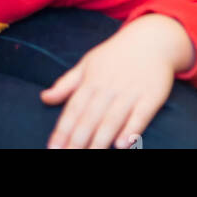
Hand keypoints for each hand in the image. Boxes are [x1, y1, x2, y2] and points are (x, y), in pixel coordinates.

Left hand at [40, 14, 193, 149]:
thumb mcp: (88, 63)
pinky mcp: (151, 96)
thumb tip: (44, 97)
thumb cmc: (115, 55)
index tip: (52, 148)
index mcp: (91, 80)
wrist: (152, 39)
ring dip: (100, 140)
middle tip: (68, 158)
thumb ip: (66, 84)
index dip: (62, 130)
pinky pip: (140, 116)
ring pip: (112, 120)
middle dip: (77, 141)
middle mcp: (109, 87)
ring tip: (90, 156)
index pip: (73, 109)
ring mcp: (130, 92)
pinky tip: (122, 145)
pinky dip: (131, 130)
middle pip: (90, 118)